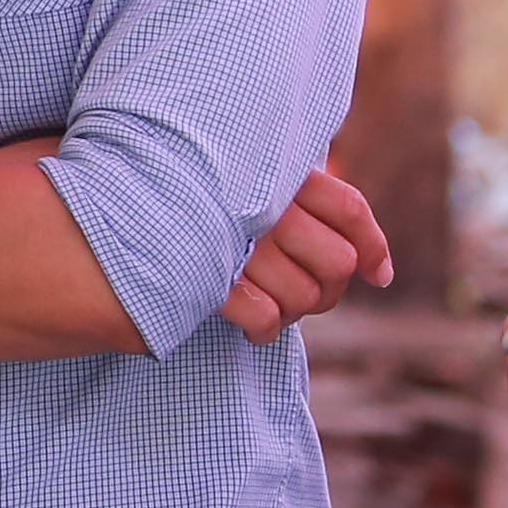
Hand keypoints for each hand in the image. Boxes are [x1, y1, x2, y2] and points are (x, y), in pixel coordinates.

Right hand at [220, 164, 392, 340]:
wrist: (128, 215)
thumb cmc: (204, 200)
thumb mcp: (257, 185)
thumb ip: (308, 203)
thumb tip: (379, 271)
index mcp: (281, 177)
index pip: (349, 208)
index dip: (373, 246)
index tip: (379, 276)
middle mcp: (267, 207)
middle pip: (337, 263)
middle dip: (328, 288)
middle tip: (307, 290)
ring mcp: (241, 243)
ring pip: (305, 297)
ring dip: (293, 311)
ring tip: (271, 303)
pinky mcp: (214, 278)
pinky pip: (265, 319)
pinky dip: (264, 329)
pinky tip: (253, 325)